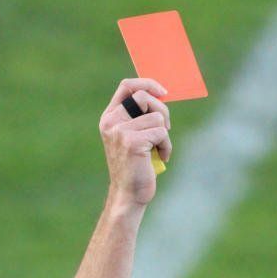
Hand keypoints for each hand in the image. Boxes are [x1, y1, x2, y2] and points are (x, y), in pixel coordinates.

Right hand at [99, 78, 171, 205]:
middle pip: (145, 97)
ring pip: (157, 117)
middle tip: (165, 129)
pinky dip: (166, 146)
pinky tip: (161, 157)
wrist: (128, 194)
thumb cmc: (135, 166)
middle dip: (163, 111)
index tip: (163, 92)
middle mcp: (111, 122)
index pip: (127, 86)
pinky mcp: (132, 142)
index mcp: (109, 117)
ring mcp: (120, 131)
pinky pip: (161, 133)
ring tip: (159, 150)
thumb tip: (161, 95)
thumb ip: (139, 117)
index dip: (147, 83)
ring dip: (165, 135)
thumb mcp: (133, 137)